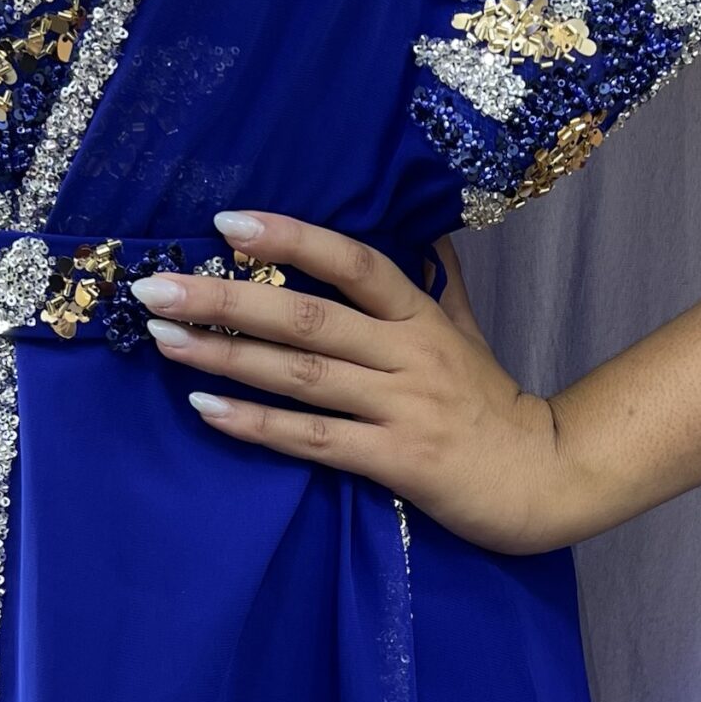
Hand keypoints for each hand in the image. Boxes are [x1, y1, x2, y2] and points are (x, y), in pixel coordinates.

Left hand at [133, 211, 586, 554]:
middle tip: (156, 287)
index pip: (354, 262)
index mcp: (422, 317)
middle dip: (227, 299)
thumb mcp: (470, 332)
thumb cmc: (494, 405)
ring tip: (162, 340)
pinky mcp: (396, 460)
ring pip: (302, 375)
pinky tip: (207, 409)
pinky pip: (315, 439)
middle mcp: (409, 355)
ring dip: (226, 356)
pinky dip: (258, 424)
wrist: (544, 478)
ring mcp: (402, 407)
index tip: (228, 223)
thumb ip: (437, 281)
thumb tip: (420, 227)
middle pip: (308, 318)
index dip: (293, 239)